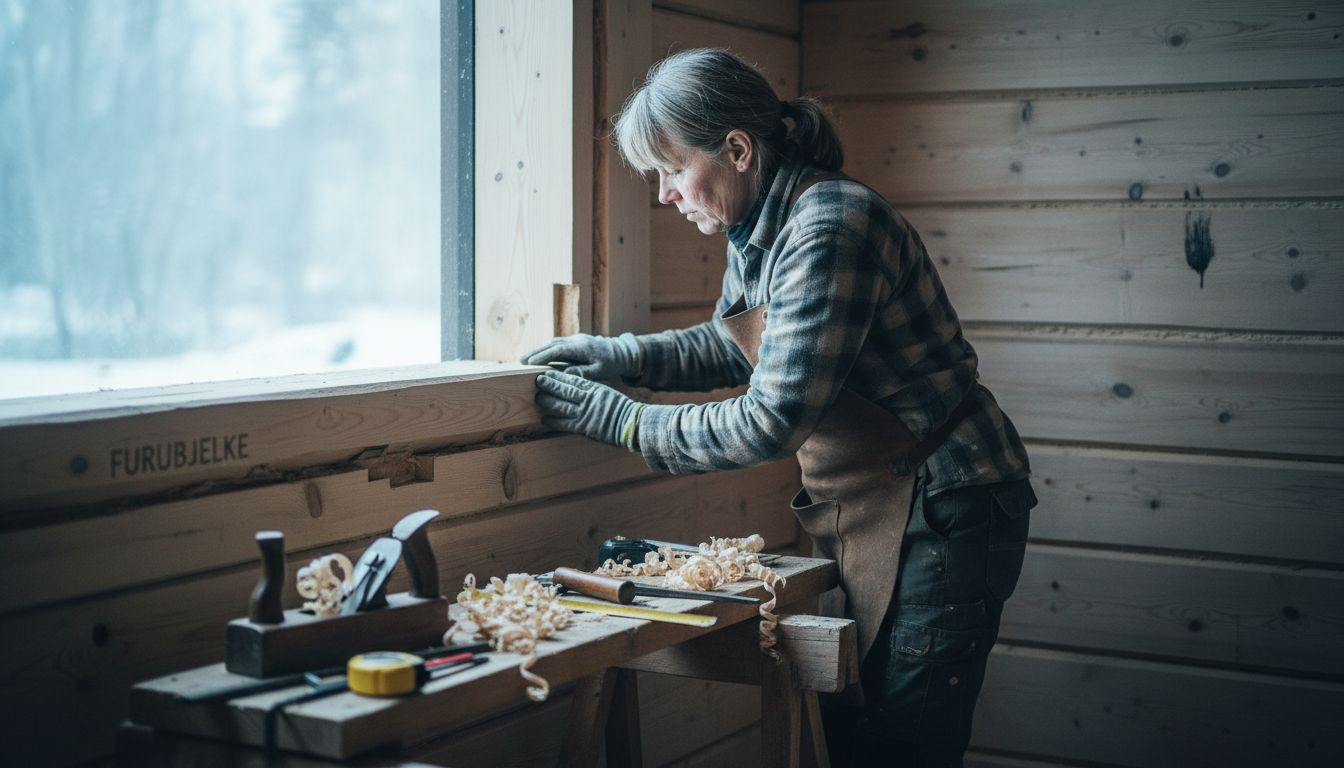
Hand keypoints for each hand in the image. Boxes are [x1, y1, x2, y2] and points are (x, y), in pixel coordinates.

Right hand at [520, 332, 640, 380]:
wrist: (621, 351)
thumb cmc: (611, 363)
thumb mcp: (600, 371)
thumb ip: (583, 372)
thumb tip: (565, 374)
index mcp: (581, 348)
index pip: (557, 350)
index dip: (542, 356)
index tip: (529, 362)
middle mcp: (576, 340)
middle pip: (551, 344)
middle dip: (535, 352)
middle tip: (520, 360)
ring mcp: (575, 339)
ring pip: (553, 343)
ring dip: (539, 350)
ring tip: (525, 359)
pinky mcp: (575, 341)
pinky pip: (558, 344)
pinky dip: (547, 349)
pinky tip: (539, 356)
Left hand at [535, 371, 643, 449]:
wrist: (633, 424)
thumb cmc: (623, 410)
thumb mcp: (609, 394)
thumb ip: (594, 392)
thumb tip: (580, 389)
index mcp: (595, 389)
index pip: (573, 380)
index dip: (559, 376)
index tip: (548, 372)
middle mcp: (589, 400)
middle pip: (565, 390)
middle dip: (550, 385)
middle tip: (538, 381)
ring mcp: (585, 413)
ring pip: (561, 405)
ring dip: (547, 402)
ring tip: (537, 398)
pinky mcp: (584, 427)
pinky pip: (564, 424)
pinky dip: (553, 421)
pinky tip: (544, 418)